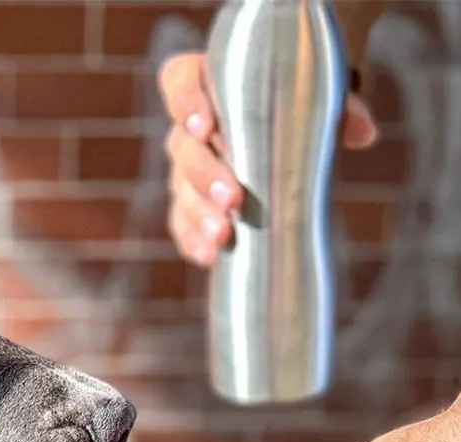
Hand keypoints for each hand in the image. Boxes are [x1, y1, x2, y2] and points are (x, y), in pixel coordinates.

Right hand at [158, 52, 378, 266]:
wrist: (279, 130)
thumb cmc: (290, 106)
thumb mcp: (317, 96)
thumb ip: (339, 108)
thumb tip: (363, 135)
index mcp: (208, 86)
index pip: (181, 82)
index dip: (186, 102)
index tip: (206, 125)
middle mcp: (190, 130)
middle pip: (182, 148)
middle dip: (205, 175)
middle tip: (232, 196)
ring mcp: (186, 170)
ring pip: (181, 191)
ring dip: (199, 214)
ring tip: (224, 233)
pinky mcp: (189, 205)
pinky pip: (182, 224)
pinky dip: (193, 240)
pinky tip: (210, 255)